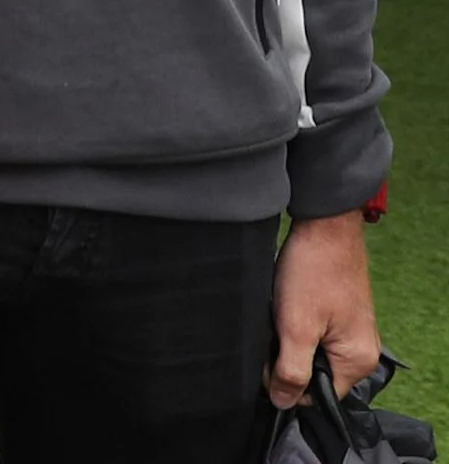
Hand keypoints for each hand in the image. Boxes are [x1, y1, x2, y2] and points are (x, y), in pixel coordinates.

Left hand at [270, 212, 379, 408]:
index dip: (286, 385)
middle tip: (274, 329)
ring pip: (307, 354)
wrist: (323, 227)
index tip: (268, 359)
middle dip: (285, 359)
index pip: (317, 397)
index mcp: (358, 362)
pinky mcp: (337, 316)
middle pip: (312, 375)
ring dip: (287, 340)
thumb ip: (291, 370)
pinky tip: (285, 306)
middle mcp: (360, 351)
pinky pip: (310, 335)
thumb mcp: (296, 327)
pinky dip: (293, 325)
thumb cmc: (313, 274)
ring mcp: (350, 333)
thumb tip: (282, 402)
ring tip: (280, 315)